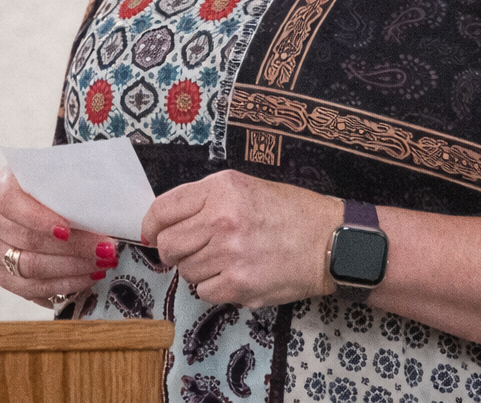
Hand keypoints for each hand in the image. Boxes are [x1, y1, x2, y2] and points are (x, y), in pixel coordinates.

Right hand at [0, 166, 119, 305]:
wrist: (34, 196)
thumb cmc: (50, 184)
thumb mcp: (55, 173)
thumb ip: (70, 184)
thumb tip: (111, 205)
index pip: (12, 204)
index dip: (39, 219)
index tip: (68, 230)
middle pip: (28, 240)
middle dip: (73, 247)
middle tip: (105, 249)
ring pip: (31, 267)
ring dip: (72, 269)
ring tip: (101, 264)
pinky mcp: (3, 275)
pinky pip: (31, 289)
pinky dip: (63, 285)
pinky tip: (87, 278)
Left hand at [141, 169, 342, 308]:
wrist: (329, 242)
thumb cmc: (290, 213)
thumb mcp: (245, 187)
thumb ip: (204, 200)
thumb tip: (163, 221)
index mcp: (221, 189)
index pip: (163, 209)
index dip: (151, 225)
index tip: (151, 233)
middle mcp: (222, 220)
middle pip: (168, 245)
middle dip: (174, 250)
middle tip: (193, 249)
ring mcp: (230, 255)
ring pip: (185, 271)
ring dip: (198, 268)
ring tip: (226, 258)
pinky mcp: (239, 286)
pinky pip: (204, 292)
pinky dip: (215, 287)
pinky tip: (236, 274)